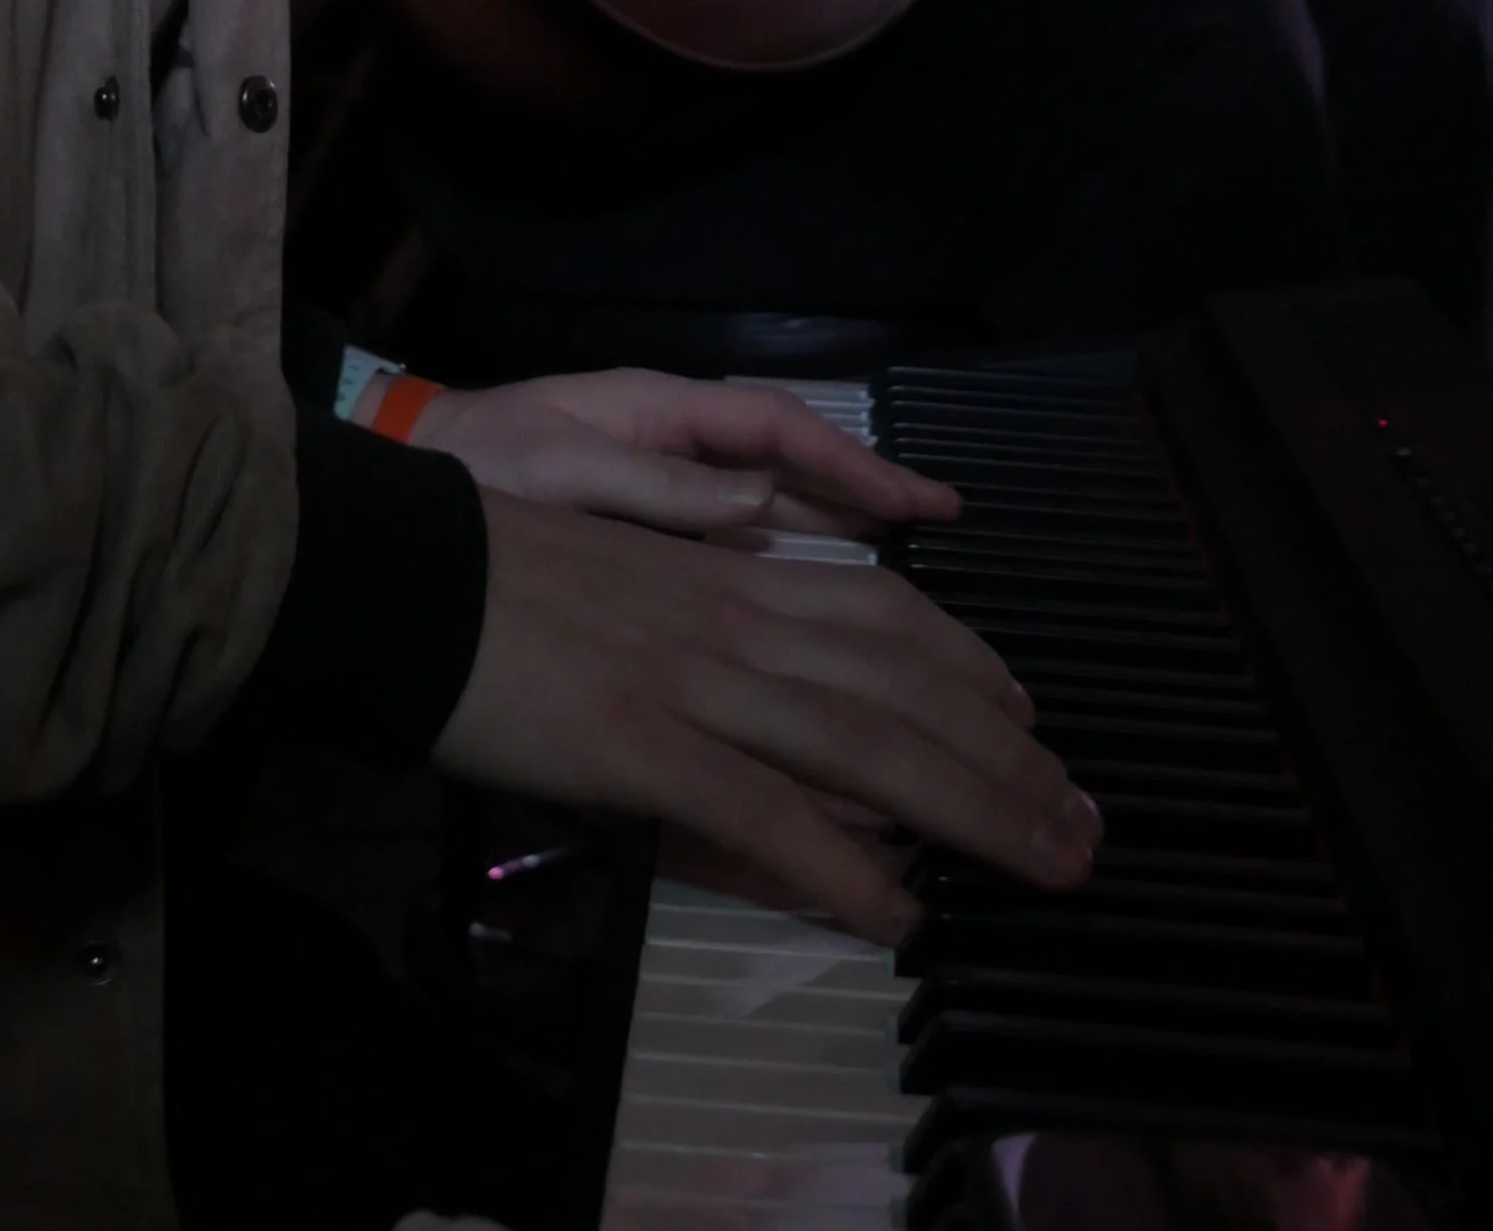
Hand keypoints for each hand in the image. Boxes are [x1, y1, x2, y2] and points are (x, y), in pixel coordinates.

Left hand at [400, 367, 960, 543]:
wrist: (400, 486)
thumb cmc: (475, 466)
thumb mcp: (558, 470)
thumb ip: (653, 487)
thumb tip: (759, 503)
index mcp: (660, 409)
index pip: (780, 426)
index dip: (855, 461)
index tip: (922, 500)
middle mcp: (675, 442)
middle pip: (791, 463)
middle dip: (866, 491)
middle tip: (944, 527)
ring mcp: (662, 488)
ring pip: (770, 507)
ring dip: (834, 532)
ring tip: (908, 573)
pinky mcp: (643, 538)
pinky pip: (732, 548)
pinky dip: (781, 570)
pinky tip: (818, 613)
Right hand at [432, 491, 1097, 945]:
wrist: (407, 577)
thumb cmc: (507, 578)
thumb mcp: (637, 583)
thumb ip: (722, 625)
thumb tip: (801, 691)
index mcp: (732, 577)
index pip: (891, 618)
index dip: (977, 674)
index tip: (1038, 727)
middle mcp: (736, 620)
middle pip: (907, 687)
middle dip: (1012, 760)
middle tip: (1085, 824)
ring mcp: (694, 681)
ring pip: (868, 744)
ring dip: (974, 811)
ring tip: (1044, 864)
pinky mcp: (641, 744)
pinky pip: (761, 811)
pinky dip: (839, 867)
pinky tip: (895, 916)